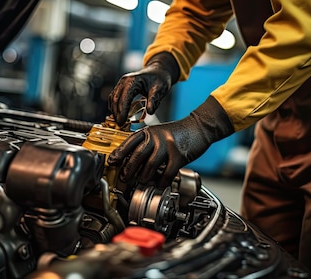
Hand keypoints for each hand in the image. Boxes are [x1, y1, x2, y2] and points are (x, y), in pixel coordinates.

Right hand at [108, 53, 179, 126]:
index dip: (122, 111)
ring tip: (120, 122)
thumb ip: (154, 100)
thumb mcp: (160, 89)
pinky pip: (114, 98)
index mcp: (132, 81)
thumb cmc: (159, 79)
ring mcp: (121, 83)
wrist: (158, 72)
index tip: (122, 123)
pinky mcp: (121, 87)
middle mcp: (124, 81)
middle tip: (120, 126)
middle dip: (117, 113)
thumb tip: (150, 111)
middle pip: (115, 99)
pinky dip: (115, 107)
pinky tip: (120, 115)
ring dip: (115, 111)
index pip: (124, 98)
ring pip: (112, 99)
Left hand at [108, 96, 233, 187]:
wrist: (199, 127)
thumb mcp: (158, 133)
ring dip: (144, 177)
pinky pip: (167, 173)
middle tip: (124, 178)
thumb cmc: (177, 133)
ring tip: (142, 181)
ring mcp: (168, 146)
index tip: (112, 162)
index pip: (129, 142)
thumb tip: (131, 161)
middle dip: (128, 170)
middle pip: (138, 156)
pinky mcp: (179, 156)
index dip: (119, 153)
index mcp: (149, 131)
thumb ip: (146, 144)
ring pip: (150, 166)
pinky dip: (161, 181)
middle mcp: (156, 137)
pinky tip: (159, 184)